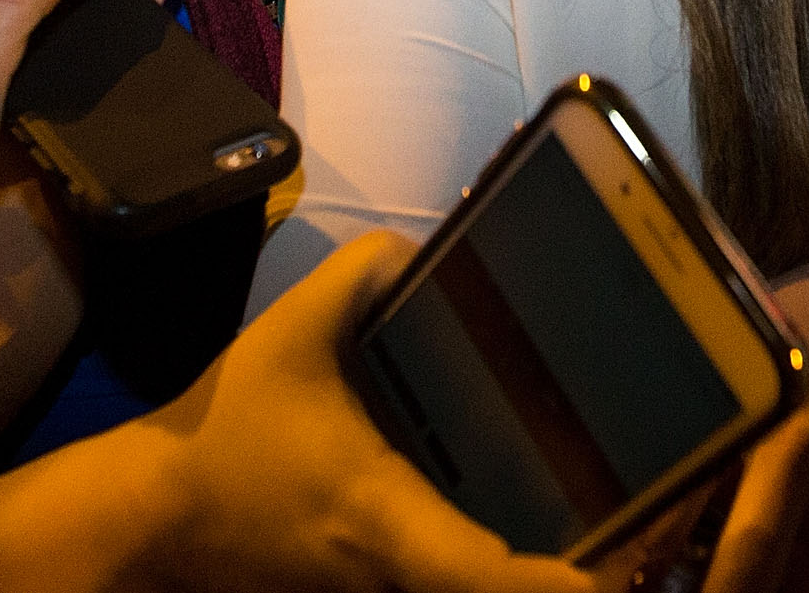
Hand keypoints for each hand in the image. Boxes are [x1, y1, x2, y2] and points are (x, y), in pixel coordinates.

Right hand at [117, 232, 592, 592]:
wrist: (152, 517)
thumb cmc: (228, 433)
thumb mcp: (292, 332)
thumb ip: (361, 276)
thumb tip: (424, 249)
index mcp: (387, 516)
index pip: (491, 576)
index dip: (561, 583)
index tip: (621, 564)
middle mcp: (398, 571)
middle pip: (505, 592)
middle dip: (586, 563)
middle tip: (656, 510)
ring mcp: (384, 591)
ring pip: (479, 590)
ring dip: (544, 564)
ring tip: (624, 504)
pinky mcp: (376, 588)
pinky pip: (453, 577)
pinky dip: (499, 557)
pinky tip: (545, 504)